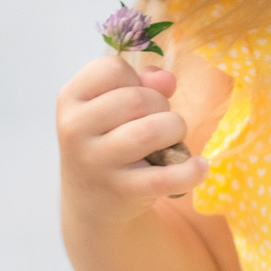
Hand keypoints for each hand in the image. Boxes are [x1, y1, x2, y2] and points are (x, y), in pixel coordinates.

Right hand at [56, 54, 202, 225]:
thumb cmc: (107, 142)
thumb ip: (142, 82)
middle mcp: (75, 130)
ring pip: (151, 131)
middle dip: (161, 105)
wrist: (91, 202)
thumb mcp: (111, 107)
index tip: (134, 95)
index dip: (134, 78)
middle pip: (136, 98)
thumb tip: (167, 80)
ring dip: (175, 130)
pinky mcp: (121, 191)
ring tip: (173, 140)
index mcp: (71, 99)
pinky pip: (165, 177)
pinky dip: (189, 171)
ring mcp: (96, 163)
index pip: (111, 68)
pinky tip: (198, 166)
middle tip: (158, 121)